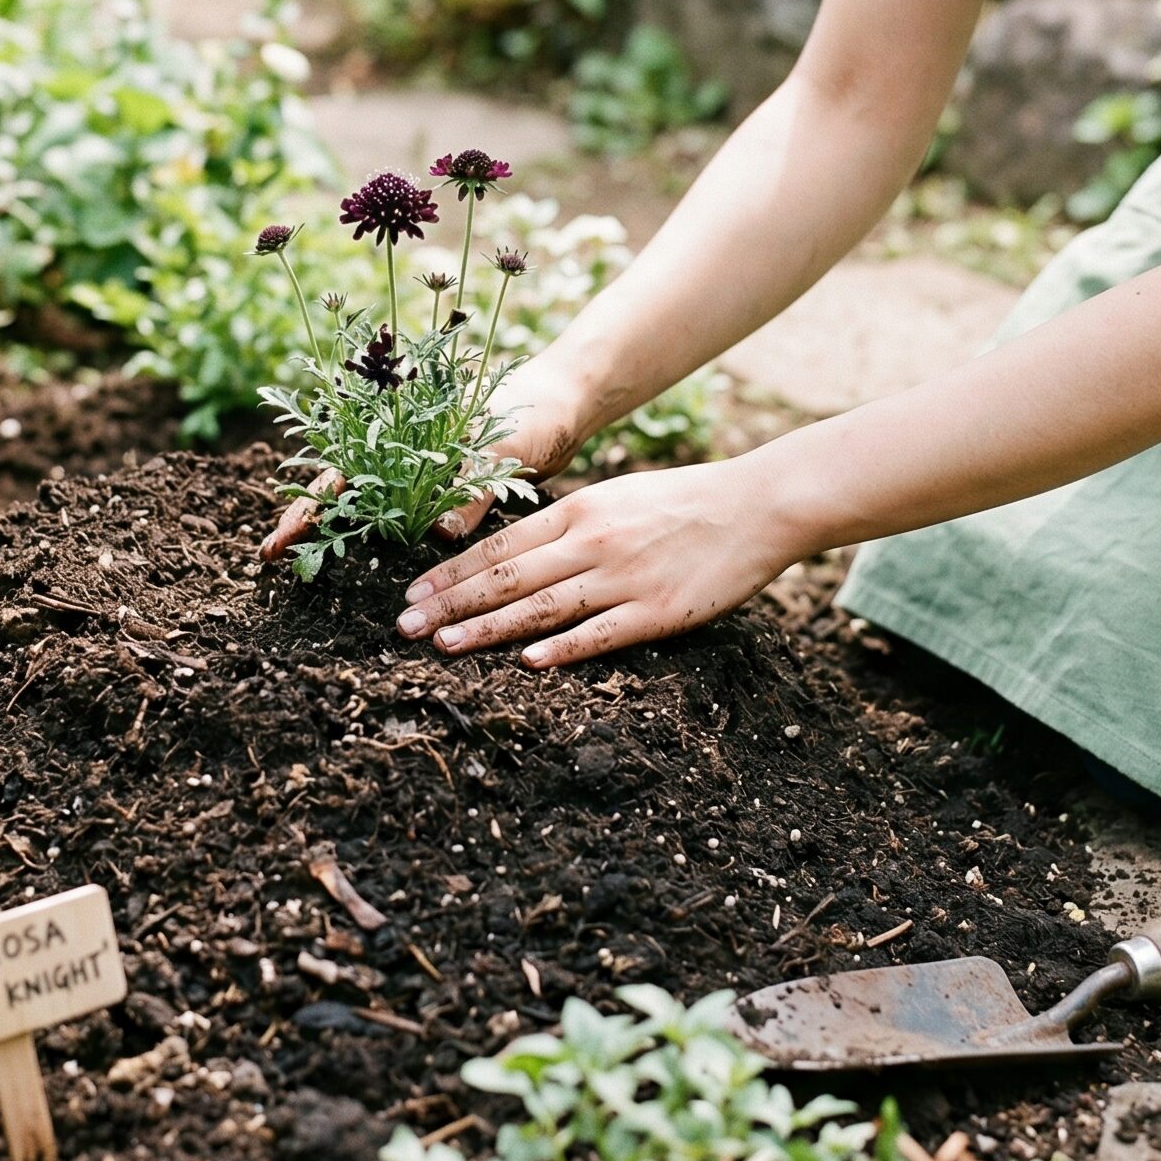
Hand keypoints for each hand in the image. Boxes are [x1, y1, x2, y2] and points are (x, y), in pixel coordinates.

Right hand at [258, 351, 590, 563]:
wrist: (568, 402)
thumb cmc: (533, 409)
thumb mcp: (502, 445)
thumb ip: (472, 487)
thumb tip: (439, 534)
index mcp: (404, 434)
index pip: (341, 472)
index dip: (307, 507)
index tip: (278, 542)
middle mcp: (406, 455)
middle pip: (345, 494)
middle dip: (310, 527)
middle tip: (279, 567)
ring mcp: (426, 476)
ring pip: (373, 512)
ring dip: (345, 539)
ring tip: (311, 574)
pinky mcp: (452, 495)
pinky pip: (413, 524)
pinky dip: (394, 546)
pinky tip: (379, 571)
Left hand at [393, 455, 797, 667]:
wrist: (755, 506)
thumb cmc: (683, 502)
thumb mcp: (616, 497)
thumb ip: (569, 523)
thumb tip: (517, 550)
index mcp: (580, 510)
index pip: (500, 544)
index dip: (452, 572)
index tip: (412, 593)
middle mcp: (593, 542)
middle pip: (508, 576)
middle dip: (451, 603)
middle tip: (405, 627)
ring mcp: (624, 577)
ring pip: (542, 605)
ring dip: (488, 628)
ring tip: (445, 646)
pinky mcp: (657, 611)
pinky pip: (601, 633)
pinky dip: (563, 648)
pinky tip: (528, 663)